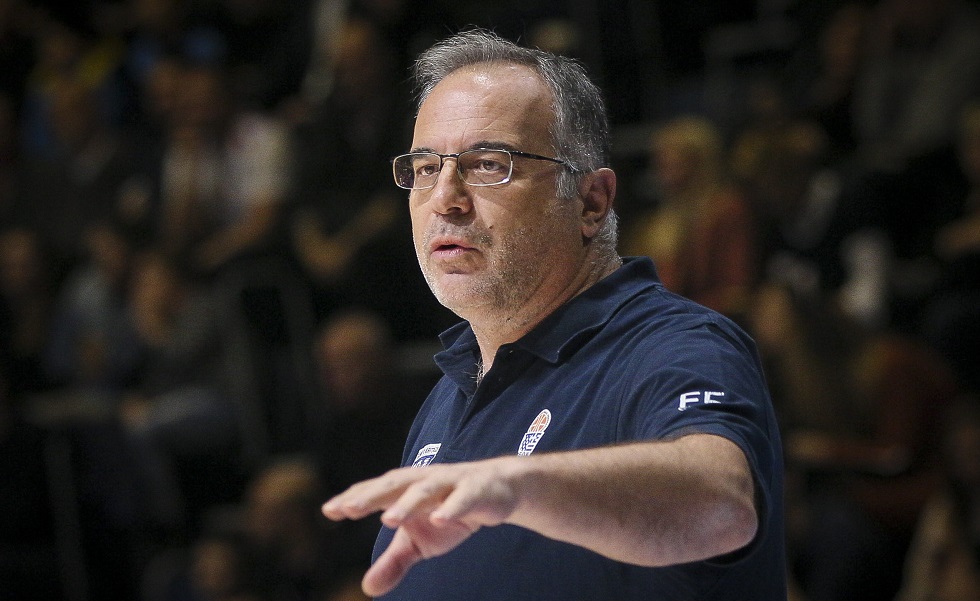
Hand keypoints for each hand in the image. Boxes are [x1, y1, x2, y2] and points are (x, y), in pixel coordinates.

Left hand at [321, 459, 521, 595]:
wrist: (499, 490)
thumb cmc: (449, 511)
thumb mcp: (421, 542)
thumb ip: (394, 561)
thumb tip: (367, 589)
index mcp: (406, 489)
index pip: (375, 492)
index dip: (353, 499)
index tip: (328, 510)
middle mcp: (424, 480)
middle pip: (394, 485)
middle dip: (372, 495)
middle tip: (348, 508)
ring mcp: (451, 482)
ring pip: (425, 490)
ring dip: (407, 503)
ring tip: (388, 519)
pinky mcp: (477, 489)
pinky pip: (463, 498)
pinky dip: (451, 507)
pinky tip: (439, 519)